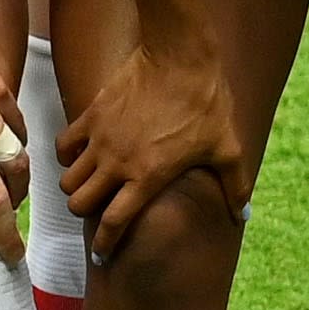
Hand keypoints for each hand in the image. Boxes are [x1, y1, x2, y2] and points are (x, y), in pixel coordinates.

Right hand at [56, 23, 236, 259]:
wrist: (179, 55)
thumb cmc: (206, 103)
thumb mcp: (228, 148)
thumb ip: (235, 186)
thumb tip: (244, 215)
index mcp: (147, 177)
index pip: (114, 223)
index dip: (105, 243)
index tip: (101, 254)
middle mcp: (117, 163)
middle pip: (79, 203)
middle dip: (86, 213)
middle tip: (98, 209)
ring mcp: (100, 139)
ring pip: (68, 178)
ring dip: (76, 186)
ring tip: (88, 184)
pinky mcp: (91, 115)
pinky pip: (64, 145)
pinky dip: (67, 155)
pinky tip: (80, 154)